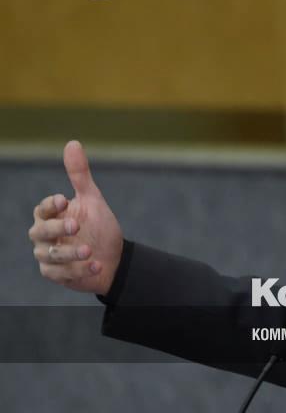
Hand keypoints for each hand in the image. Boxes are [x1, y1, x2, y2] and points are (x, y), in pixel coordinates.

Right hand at [28, 140, 123, 295]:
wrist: (113, 257)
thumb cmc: (98, 226)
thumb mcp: (92, 199)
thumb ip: (79, 175)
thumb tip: (72, 143)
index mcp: (50, 216)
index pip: (43, 209)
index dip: (51, 205)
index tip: (64, 199)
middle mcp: (44, 236)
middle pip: (40, 232)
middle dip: (57, 228)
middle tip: (76, 225)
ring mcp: (48, 256)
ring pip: (51, 255)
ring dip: (70, 253)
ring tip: (89, 251)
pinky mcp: (56, 274)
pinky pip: (62, 274)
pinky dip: (79, 271)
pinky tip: (96, 266)